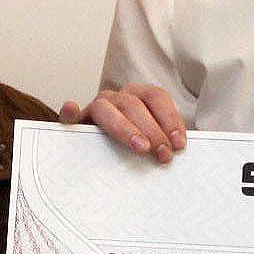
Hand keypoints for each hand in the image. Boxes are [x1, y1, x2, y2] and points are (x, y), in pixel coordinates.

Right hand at [61, 84, 185, 161]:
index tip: (179, 143)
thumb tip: (185, 149)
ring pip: (107, 109)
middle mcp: (116, 98)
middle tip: (163, 154)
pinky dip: (69, 112)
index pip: (156, 97)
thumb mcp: (155, 141)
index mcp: (138, 97)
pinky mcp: (75, 124)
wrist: (103, 156)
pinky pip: (69, 116)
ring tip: (139, 146)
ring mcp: (95, 109)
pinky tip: (72, 110)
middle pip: (134, 104)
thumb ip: (167, 141)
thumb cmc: (135, 148)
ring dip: (124, 127)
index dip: (170, 118)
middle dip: (152, 130)